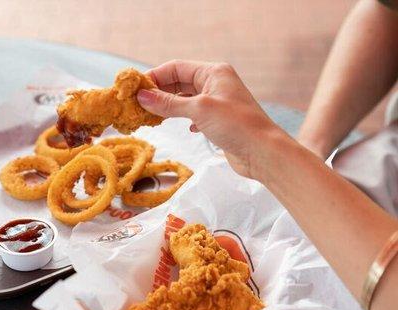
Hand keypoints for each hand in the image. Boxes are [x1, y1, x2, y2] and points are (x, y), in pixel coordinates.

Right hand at [137, 60, 289, 179]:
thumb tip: (142, 97)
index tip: (135, 90)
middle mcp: (216, 83)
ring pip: (186, 99)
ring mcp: (218, 102)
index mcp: (213, 72)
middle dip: (160, 92)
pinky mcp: (219, 120)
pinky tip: (184, 127)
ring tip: (153, 117)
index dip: (155, 77)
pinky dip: (184, 118)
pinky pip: (194, 113)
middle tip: (139, 105)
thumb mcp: (199, 110)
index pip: (176, 67)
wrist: (263, 152)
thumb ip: (169, 103)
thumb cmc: (236, 125)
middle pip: (179, 82)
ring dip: (169, 106)